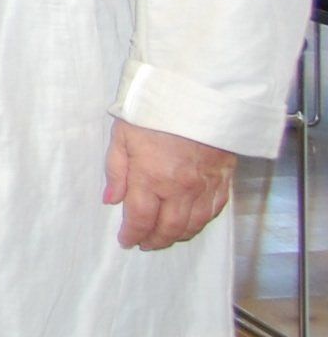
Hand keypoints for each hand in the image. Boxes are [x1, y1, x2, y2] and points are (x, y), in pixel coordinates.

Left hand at [104, 118, 235, 251]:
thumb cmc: (154, 109)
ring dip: (178, 235)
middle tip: (144, 243)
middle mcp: (181, 188)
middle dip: (155, 240)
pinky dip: (202, 221)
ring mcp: (205, 185)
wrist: (198, 92)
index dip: (132, 234)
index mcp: (152, 178)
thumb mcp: (122, 134)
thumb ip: (116, 170)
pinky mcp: (224, 178)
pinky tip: (193, 221)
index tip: (125, 241)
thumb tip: (111, 200)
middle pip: (169, 228)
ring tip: (165, 237)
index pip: (141, 219)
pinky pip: (215, 209)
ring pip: (194, 224)